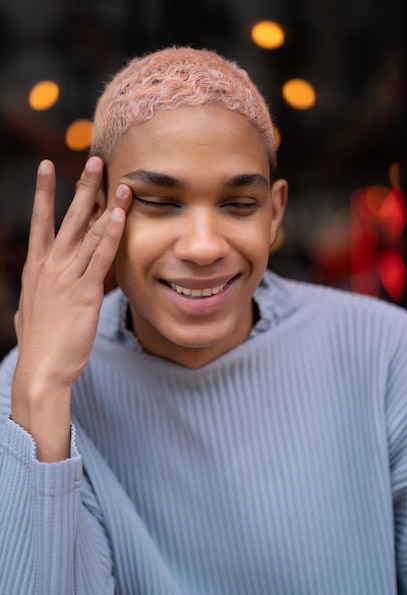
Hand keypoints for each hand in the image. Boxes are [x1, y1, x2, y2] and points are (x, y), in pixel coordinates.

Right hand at [12, 157, 131, 460]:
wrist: (42, 368)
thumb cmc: (40, 343)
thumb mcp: (33, 311)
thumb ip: (42, 293)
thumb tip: (43, 289)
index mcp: (36, 268)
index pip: (41, 222)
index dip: (45, 193)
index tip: (48, 167)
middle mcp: (50, 266)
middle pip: (68, 218)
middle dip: (82, 188)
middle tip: (93, 161)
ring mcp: (66, 276)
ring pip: (88, 232)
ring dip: (104, 204)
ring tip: (119, 182)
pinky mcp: (84, 291)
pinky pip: (100, 257)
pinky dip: (110, 234)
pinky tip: (118, 215)